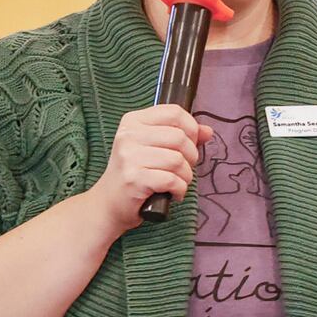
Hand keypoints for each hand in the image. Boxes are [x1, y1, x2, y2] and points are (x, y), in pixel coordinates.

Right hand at [85, 104, 212, 234]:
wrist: (108, 204)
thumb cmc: (134, 174)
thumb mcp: (153, 148)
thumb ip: (181, 136)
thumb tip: (207, 131)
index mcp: (133, 121)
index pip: (174, 112)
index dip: (191, 128)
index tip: (190, 143)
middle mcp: (129, 135)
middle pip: (179, 137)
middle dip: (191, 156)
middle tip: (183, 168)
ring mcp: (129, 157)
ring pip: (178, 160)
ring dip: (186, 176)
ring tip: (177, 182)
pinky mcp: (134, 179)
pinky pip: (172, 180)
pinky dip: (179, 190)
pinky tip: (173, 194)